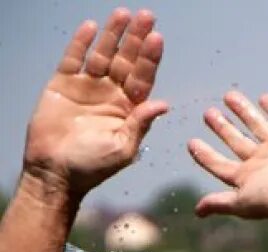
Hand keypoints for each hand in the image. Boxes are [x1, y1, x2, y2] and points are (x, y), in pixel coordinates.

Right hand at [23, 8, 167, 195]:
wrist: (55, 172)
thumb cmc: (93, 166)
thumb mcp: (123, 148)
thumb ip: (141, 124)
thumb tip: (163, 104)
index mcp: (130, 108)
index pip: (143, 77)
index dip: (150, 58)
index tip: (158, 38)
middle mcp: (111, 94)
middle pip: (127, 60)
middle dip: (137, 39)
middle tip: (147, 16)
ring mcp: (88, 87)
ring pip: (103, 54)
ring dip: (113, 35)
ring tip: (123, 14)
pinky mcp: (63, 84)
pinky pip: (73, 59)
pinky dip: (81, 43)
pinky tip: (92, 27)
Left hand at [188, 91, 267, 223]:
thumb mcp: (242, 202)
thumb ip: (219, 202)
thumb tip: (197, 212)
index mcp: (248, 176)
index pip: (220, 164)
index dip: (206, 154)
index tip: (192, 143)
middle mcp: (262, 160)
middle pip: (236, 141)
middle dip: (222, 128)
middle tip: (208, 114)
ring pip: (256, 124)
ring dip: (242, 111)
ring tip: (228, 96)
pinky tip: (264, 99)